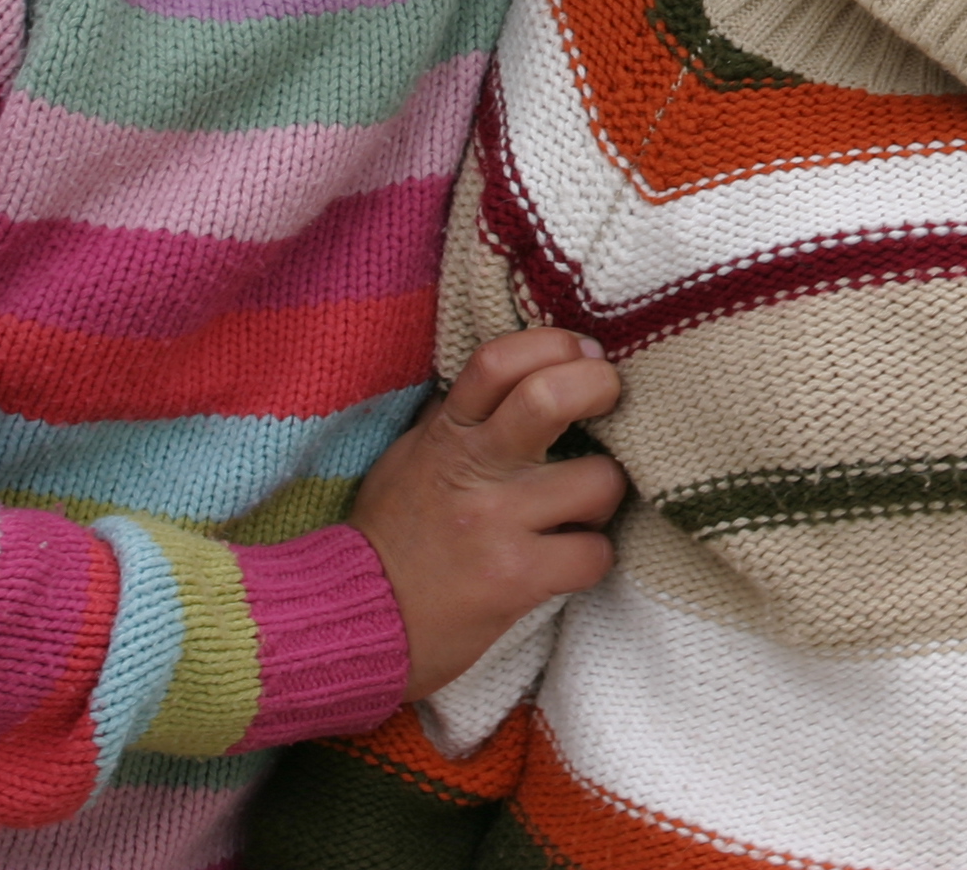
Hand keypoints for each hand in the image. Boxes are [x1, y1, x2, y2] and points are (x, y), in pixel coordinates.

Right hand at [349, 327, 624, 701]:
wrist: (356, 623)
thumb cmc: (390, 536)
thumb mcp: (410, 458)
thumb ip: (459, 418)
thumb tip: (514, 375)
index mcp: (447, 434)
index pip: (498, 360)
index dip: (554, 344)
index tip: (582, 353)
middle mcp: (474, 471)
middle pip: (552, 397)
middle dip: (600, 387)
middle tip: (610, 401)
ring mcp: (497, 525)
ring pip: (599, 482)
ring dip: (605, 494)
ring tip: (583, 507)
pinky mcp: (517, 579)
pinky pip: (594, 553)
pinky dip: (592, 556)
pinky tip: (568, 559)